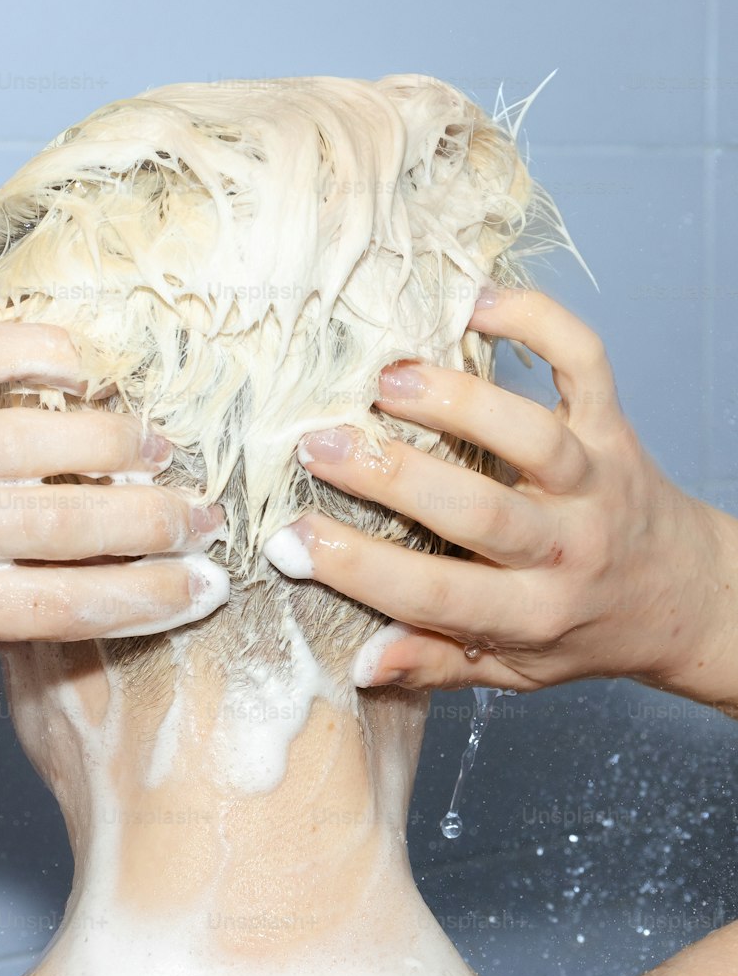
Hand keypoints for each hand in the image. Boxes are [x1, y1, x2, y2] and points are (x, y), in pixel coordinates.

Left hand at [0, 323, 227, 639]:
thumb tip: (93, 596)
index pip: (62, 604)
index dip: (149, 598)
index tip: (205, 588)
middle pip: (65, 525)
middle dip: (155, 523)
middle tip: (205, 516)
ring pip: (37, 441)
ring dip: (117, 442)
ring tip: (161, 448)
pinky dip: (49, 357)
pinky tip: (89, 370)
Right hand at [265, 289, 737, 713]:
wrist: (685, 596)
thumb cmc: (584, 631)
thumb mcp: (515, 670)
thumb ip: (437, 664)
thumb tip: (358, 665)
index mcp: (532, 613)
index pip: (435, 596)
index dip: (356, 570)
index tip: (289, 541)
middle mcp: (566, 545)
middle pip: (476, 511)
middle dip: (389, 476)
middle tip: (317, 445)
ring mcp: (594, 479)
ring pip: (530, 433)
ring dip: (456, 402)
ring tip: (384, 379)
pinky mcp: (612, 426)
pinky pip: (583, 361)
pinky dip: (536, 320)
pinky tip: (471, 304)